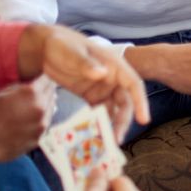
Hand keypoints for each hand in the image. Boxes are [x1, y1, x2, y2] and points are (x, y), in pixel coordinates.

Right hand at [0, 78, 54, 164]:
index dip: (46, 78)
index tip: (45, 78)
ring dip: (44, 106)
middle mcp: (40, 108)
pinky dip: (39, 121)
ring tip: (31, 107)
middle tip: (40, 91)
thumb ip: (23, 86)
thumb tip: (38, 84)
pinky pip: (44, 125)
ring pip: (50, 110)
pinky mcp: (37, 139)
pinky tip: (27, 122)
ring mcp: (41, 125)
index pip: (49, 79)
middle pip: (52, 94)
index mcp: (32, 93)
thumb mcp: (3, 92)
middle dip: (46, 91)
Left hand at [23, 25, 149, 128]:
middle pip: (124, 102)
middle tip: (116, 140)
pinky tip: (94, 137)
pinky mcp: (90, 96)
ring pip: (113, 110)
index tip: (144, 120)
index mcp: (114, 65)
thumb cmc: (63, 45)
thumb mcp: (72, 52)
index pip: (133, 84)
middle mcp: (112, 78)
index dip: (141, 102)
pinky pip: (98, 112)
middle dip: (122, 121)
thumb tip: (102, 73)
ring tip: (105, 145)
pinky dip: (98, 124)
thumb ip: (86, 63)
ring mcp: (102, 88)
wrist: (47, 48)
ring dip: (111, 126)